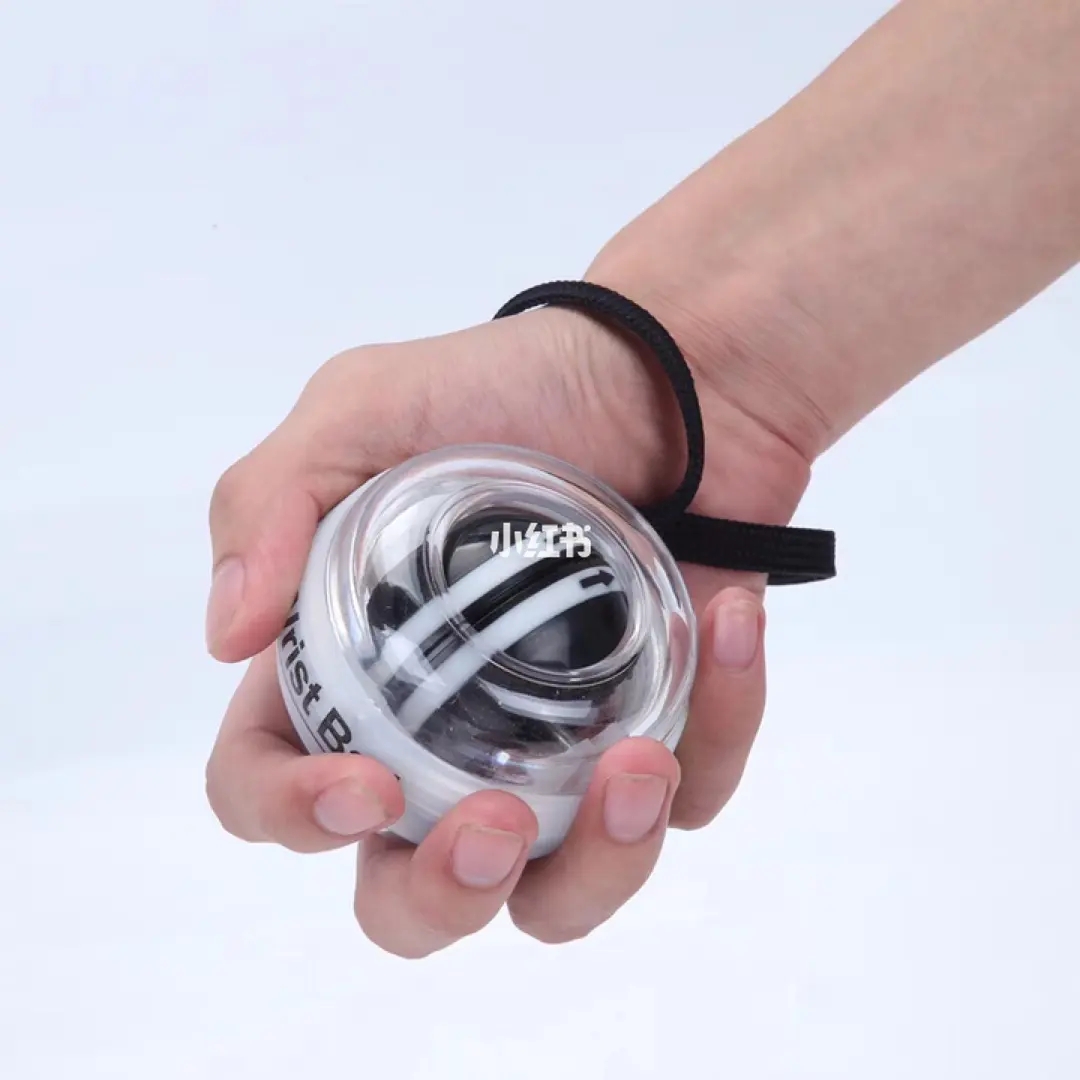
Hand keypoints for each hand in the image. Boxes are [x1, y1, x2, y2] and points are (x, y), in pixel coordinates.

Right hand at [203, 301, 810, 955]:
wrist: (665, 373)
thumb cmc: (507, 388)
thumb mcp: (361, 410)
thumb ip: (269, 500)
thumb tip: (227, 636)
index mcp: (354, 672)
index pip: (272, 784)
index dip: (294, 814)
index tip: (366, 785)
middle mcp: (448, 737)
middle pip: (414, 895)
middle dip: (445, 898)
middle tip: (497, 827)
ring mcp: (562, 749)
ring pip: (562, 895)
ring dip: (605, 863)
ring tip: (643, 759)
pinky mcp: (673, 734)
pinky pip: (696, 794)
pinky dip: (723, 724)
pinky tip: (731, 620)